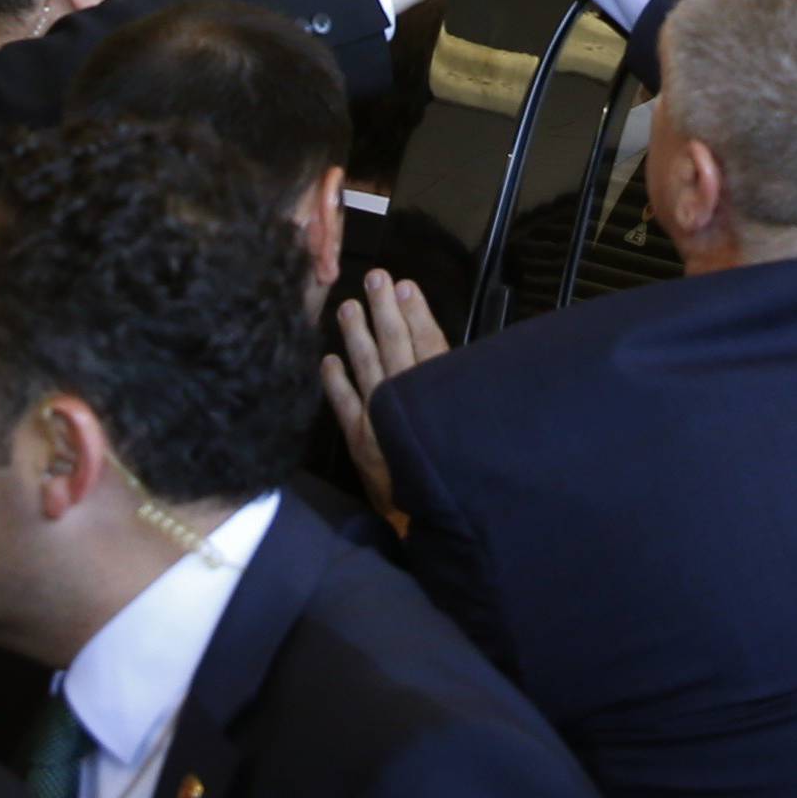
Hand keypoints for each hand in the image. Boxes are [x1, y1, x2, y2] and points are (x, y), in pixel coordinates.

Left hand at [321, 271, 449, 526]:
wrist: (432, 519)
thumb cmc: (458, 470)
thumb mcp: (468, 424)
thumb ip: (456, 391)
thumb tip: (442, 356)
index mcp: (439, 393)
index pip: (428, 343)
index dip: (417, 313)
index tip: (406, 286)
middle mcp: (407, 399)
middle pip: (395, 344)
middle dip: (385, 309)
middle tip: (376, 277)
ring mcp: (379, 417)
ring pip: (367, 364)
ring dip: (357, 332)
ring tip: (348, 305)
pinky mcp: (360, 438)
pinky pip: (344, 402)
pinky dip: (335, 380)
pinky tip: (328, 359)